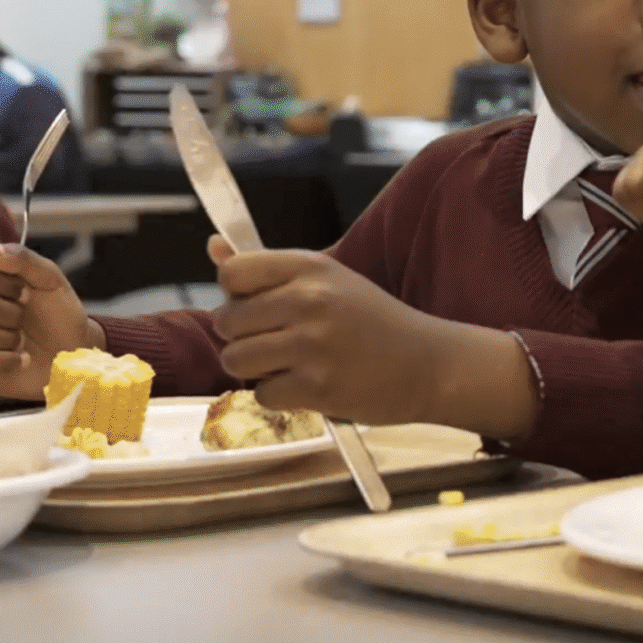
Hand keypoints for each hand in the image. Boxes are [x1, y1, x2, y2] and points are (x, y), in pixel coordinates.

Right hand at [0, 240, 103, 399]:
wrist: (70, 352)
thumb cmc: (58, 313)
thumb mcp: (50, 279)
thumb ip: (22, 259)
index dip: (3, 283)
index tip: (27, 294)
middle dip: (7, 313)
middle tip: (25, 318)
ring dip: (4, 337)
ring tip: (22, 340)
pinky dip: (2, 361)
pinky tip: (20, 359)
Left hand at [207, 240, 537, 436]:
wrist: (429, 364)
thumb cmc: (373, 322)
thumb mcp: (329, 281)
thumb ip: (269, 270)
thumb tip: (213, 246)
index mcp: (311, 267)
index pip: (233, 273)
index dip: (236, 294)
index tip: (258, 306)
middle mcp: (310, 300)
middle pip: (225, 320)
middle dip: (243, 336)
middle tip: (278, 342)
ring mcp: (313, 345)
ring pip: (235, 359)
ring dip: (256, 369)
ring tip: (290, 365)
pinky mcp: (317, 387)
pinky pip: (262, 394)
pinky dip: (279, 396)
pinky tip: (309, 386)